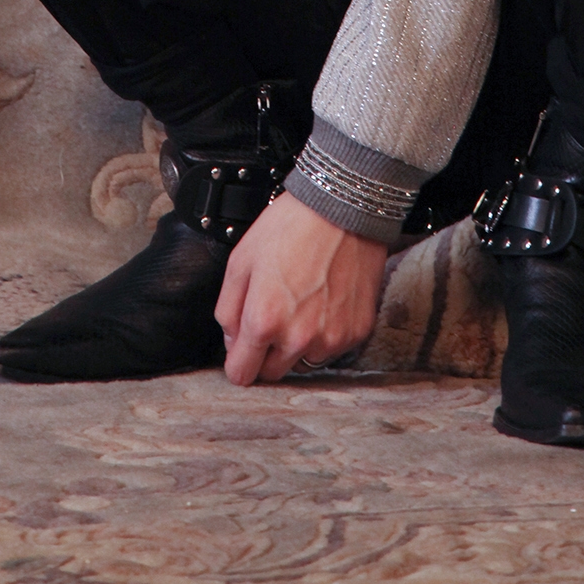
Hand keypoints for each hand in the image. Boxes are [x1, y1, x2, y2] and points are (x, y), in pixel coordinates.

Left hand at [216, 191, 386, 385]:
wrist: (342, 208)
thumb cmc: (291, 227)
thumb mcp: (241, 260)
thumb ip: (228, 309)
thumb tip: (232, 342)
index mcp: (263, 321)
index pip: (242, 374)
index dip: (238, 362)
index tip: (242, 351)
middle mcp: (298, 338)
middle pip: (273, 373)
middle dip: (267, 352)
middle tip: (274, 316)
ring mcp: (331, 338)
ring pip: (304, 362)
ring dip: (298, 345)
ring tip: (303, 303)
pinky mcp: (356, 332)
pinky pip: (333, 349)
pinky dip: (326, 333)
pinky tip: (325, 300)